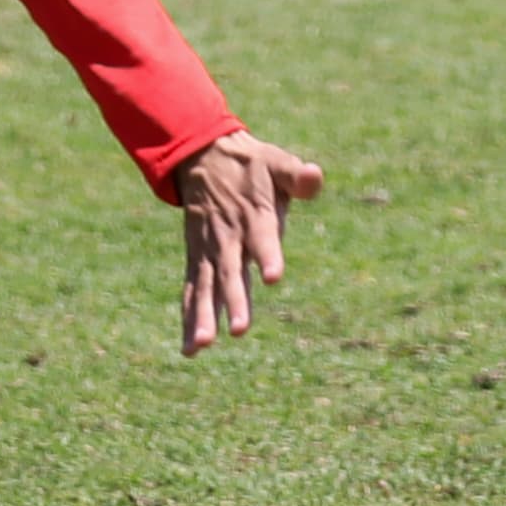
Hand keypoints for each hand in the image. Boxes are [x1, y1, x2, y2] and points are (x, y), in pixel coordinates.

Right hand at [169, 129, 323, 356]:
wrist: (203, 155)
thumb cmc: (252, 166)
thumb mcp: (277, 163)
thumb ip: (298, 176)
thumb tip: (315, 177)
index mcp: (254, 214)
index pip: (263, 237)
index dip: (269, 255)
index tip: (274, 277)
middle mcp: (228, 237)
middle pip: (231, 271)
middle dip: (234, 301)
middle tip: (240, 330)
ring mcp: (210, 250)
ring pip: (207, 286)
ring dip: (205, 316)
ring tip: (204, 345)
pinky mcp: (198, 259)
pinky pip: (193, 290)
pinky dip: (189, 317)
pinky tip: (192, 349)